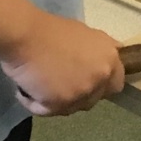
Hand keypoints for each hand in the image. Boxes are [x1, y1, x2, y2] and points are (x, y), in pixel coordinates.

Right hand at [0, 14, 124, 116]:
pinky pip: (47, 112)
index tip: (85, 79)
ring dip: (57, 99)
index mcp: (109, 59)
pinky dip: (35, 103)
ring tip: (39, 82)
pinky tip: (26, 88)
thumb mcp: (85, 34)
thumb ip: (99, 52)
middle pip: (93, 99)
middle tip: (59, 81)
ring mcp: (81, 92)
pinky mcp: (60, 104)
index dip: (101, 83)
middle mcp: (100, 77)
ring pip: (71, 108)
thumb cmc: (50, 29)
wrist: (24, 34)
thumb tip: (106, 61)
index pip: (116, 83)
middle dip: (79, 94)